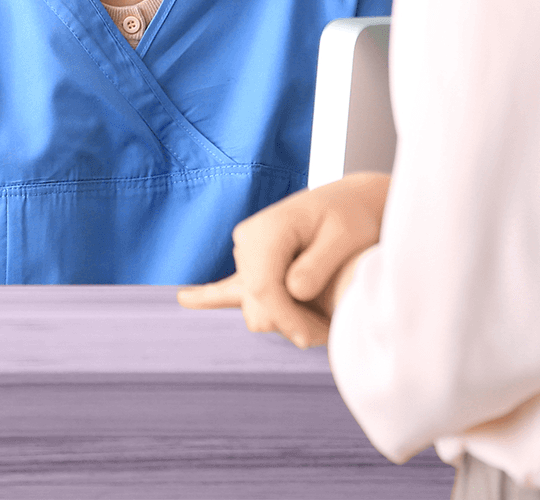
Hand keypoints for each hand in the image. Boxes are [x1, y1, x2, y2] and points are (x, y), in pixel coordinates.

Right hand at [177, 171, 390, 347]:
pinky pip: (226, 287)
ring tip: (326, 320)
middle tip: (331, 332)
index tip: (313, 337)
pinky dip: (208, 295)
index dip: (286, 318)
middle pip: (257, 303)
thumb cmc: (353, 217)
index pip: (263, 287)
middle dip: (292, 324)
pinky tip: (186, 298)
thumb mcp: (345, 236)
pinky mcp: (252, 261)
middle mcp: (250, 238)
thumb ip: (318, 264)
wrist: (352, 204)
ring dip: (287, 320)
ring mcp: (247, 250)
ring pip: (255, 308)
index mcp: (270, 227)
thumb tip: (294, 290)